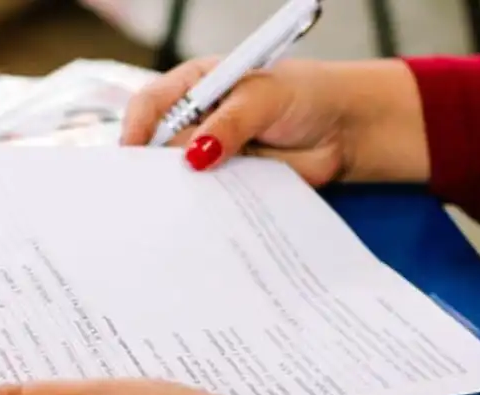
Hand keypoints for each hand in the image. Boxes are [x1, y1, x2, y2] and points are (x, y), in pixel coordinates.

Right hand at [121, 56, 429, 184]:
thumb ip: (230, 123)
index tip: (134, 153)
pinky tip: (200, 222)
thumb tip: (195, 154)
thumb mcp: (265, 97)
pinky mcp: (228, 185)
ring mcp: (210, 156)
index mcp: (195, 87)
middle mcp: (195, 122)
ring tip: (177, 210)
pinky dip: (204, 211)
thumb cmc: (306, 95)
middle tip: (155, 190)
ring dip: (179, 194)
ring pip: (181, 179)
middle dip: (155, 168)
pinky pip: (208, 202)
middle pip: (158, 148)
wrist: (345, 130)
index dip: (137, 128)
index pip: (151, 104)